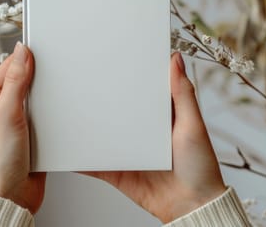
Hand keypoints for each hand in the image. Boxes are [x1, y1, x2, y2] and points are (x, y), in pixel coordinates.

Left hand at [0, 42, 44, 213]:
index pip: (6, 69)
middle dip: (37, 79)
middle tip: (51, 75)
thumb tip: (21, 53)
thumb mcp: (7, 114)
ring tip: (53, 97)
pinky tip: (57, 112)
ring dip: (46, 97)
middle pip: (22, 80)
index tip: (42, 51)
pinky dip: (52, 112)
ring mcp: (15, 120)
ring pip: (36, 97)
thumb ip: (15, 81)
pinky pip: (44, 113)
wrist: (14, 194)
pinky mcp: (30, 131)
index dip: (24, 60)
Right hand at [84, 52, 225, 222]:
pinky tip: (66, 146)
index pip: (140, 91)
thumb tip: (176, 59)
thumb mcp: (192, 124)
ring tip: (67, 108)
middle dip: (101, 97)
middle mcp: (141, 132)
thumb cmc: (200, 167)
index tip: (113, 58)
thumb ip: (182, 93)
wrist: (191, 207)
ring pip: (102, 134)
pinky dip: (80, 157)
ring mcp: (126, 152)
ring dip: (86, 125)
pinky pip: (94, 163)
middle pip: (116, 111)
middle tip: (82, 79)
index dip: (129, 76)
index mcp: (159, 117)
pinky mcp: (116, 171)